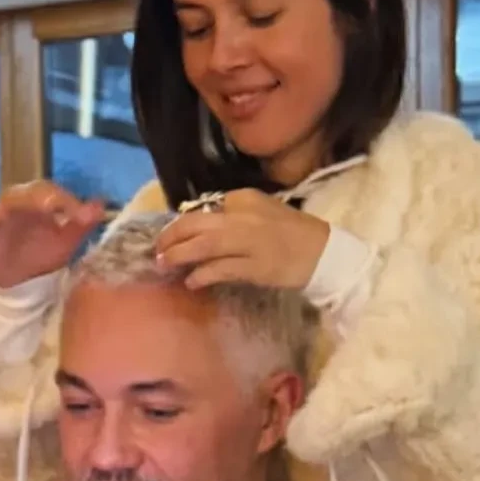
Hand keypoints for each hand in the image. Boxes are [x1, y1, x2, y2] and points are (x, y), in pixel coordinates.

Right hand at [0, 180, 104, 288]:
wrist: (28, 280)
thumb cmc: (48, 250)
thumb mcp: (69, 238)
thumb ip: (83, 221)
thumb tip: (100, 205)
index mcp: (35, 204)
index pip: (43, 191)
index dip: (58, 197)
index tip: (75, 211)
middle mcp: (12, 211)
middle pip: (13, 196)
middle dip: (27, 198)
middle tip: (46, 206)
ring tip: (3, 220)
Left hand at [155, 190, 328, 289]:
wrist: (322, 252)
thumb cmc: (292, 231)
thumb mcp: (261, 209)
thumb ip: (233, 213)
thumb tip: (202, 227)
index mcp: (243, 199)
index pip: (202, 209)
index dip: (181, 224)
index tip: (171, 235)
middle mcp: (241, 217)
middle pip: (194, 225)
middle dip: (170, 238)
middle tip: (157, 250)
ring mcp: (246, 243)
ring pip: (202, 247)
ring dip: (178, 256)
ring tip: (165, 265)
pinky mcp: (252, 267)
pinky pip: (219, 270)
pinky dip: (201, 275)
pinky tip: (191, 281)